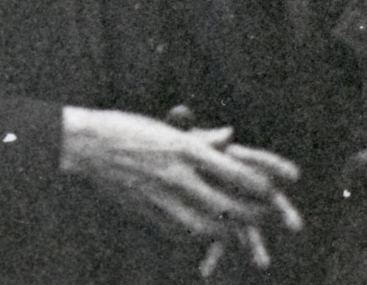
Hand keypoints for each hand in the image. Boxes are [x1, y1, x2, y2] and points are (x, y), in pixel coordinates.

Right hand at [60, 108, 300, 262]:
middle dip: (252, 214)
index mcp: (187, 150)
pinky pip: (181, 234)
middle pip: (227, 205)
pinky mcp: (148, 216)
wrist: (87, 148)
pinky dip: (198, 236)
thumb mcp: (169, 130)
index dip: (261, 185)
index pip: (235, 173)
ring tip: (241, 230)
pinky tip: (206, 233)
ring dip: (228, 230)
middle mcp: (179, 177)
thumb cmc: (128, 129)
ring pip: (207, 227)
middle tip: (267, 214)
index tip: (279, 187)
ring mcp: (163, 199)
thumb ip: (203, 139)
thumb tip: (230, 137)